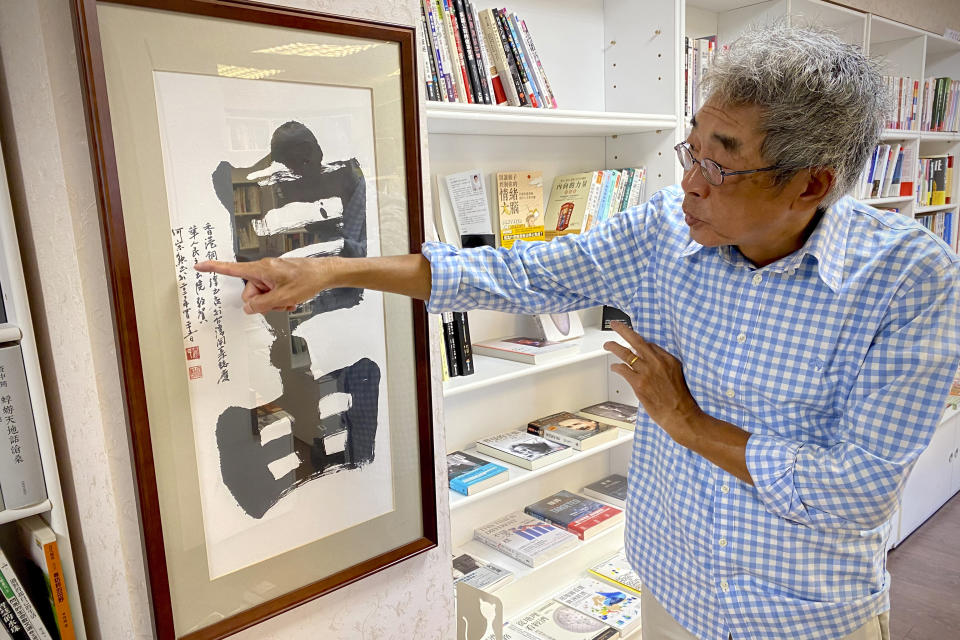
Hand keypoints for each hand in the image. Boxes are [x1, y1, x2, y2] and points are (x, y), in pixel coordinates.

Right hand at [195, 257, 332, 314]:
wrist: (324, 273)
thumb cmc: (306, 280)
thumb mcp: (283, 297)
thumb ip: (262, 304)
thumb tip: (248, 308)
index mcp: (260, 270)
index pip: (232, 269)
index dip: (214, 268)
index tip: (198, 266)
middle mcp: (263, 270)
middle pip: (250, 292)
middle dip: (263, 302)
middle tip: (281, 302)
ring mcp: (271, 274)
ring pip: (262, 295)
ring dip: (274, 302)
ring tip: (289, 301)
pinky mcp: (278, 278)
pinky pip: (272, 292)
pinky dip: (280, 299)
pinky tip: (292, 300)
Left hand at [603, 321, 702, 445]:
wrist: (680, 414)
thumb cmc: (679, 399)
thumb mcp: (677, 374)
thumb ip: (664, 364)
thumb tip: (650, 359)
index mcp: (669, 359)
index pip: (650, 344)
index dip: (639, 342)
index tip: (632, 339)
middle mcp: (657, 362)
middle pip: (637, 341)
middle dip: (623, 330)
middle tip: (615, 325)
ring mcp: (647, 372)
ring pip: (626, 354)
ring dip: (614, 347)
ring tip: (608, 345)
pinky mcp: (639, 383)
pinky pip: (623, 370)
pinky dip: (617, 367)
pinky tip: (614, 367)